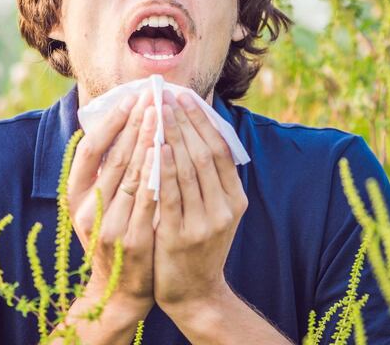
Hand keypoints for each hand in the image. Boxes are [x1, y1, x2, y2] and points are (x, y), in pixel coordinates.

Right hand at [67, 90, 158, 317]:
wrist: (120, 291)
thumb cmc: (115, 236)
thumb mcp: (100, 205)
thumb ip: (105, 171)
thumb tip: (120, 123)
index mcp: (74, 196)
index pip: (90, 149)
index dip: (110, 122)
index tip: (130, 98)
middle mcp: (87, 210)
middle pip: (114, 157)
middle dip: (135, 123)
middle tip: (153, 96)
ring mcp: (109, 226)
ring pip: (131, 174)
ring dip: (148, 140)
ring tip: (162, 114)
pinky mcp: (132, 240)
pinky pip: (148, 200)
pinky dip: (157, 173)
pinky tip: (167, 152)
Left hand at [153, 91, 247, 314]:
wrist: (195, 293)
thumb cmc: (199, 245)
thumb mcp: (216, 212)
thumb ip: (211, 180)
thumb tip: (199, 132)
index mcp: (235, 199)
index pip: (220, 150)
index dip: (203, 121)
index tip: (185, 98)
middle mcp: (224, 208)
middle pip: (204, 154)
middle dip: (183, 122)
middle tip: (165, 96)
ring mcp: (204, 223)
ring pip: (187, 169)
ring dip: (172, 136)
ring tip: (157, 112)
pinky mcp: (180, 236)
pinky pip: (170, 194)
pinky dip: (163, 168)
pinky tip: (154, 147)